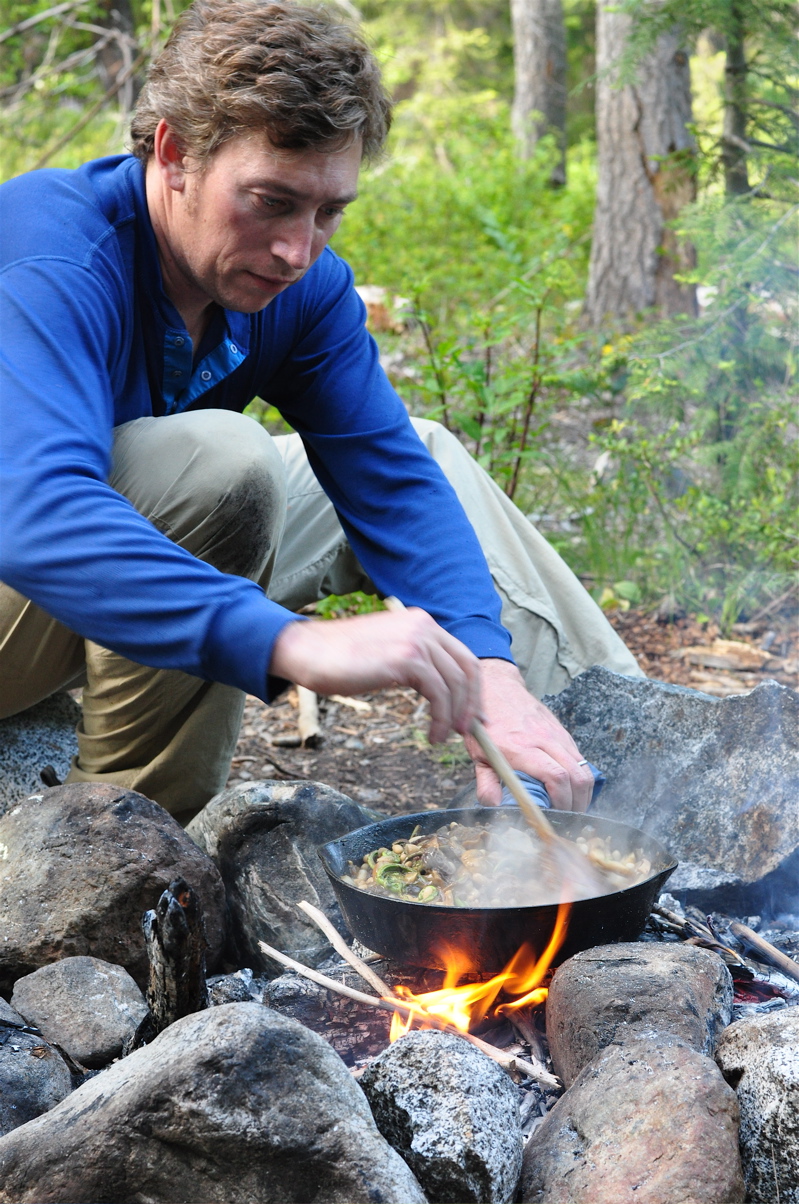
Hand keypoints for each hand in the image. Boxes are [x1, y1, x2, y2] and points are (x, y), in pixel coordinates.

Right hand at [269, 608, 481, 743]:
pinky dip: (440, 719)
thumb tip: (438, 687)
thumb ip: (414, 659)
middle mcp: (424, 626)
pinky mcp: (407, 660)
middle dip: (471, 704)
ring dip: (455, 716)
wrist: (308, 651)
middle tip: (466, 730)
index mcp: (421, 622)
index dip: (472, 688)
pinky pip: (439, 694)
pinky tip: (432, 734)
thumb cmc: (341, 658)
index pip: (462, 655)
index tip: (471, 713)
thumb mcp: (387, 651)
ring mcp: (416, 640)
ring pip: (455, 683)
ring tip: (444, 736)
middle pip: (466, 668)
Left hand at [464, 658, 593, 811]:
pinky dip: (580, 777)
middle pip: (577, 776)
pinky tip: (571, 789)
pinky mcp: (562, 731)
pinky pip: (579, 758)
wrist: (496, 687)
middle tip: (568, 819)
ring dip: (583, 792)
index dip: (562, 801)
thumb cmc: (485, 723)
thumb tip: (494, 806)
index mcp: (521, 748)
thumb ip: (486, 782)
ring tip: (573, 808)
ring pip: (583, 768)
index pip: (555, 776)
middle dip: (578, 803)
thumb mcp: (478, 754)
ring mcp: (556, 734)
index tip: (556, 816)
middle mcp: (543, 739)